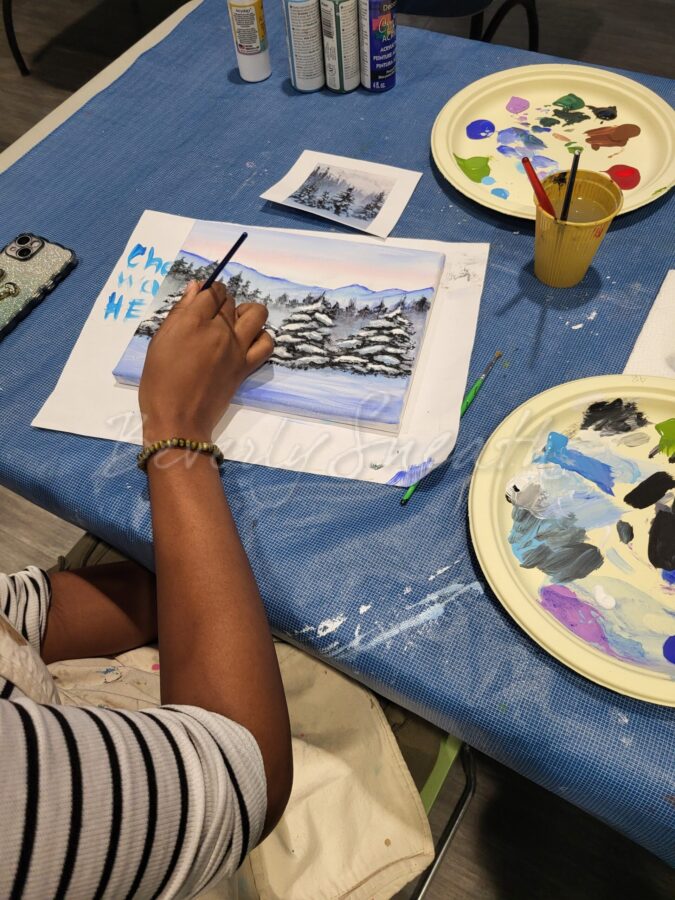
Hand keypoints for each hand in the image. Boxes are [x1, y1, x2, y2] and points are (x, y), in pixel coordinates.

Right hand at [139, 281, 272, 442]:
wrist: (178, 419)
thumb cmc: (159, 383)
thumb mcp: (159, 342)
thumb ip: (179, 312)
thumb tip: (195, 288)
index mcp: (193, 322)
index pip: (211, 290)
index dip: (208, 290)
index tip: (203, 299)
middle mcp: (219, 330)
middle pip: (230, 300)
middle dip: (221, 302)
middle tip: (210, 317)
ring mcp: (237, 348)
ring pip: (257, 313)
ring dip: (247, 312)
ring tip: (235, 323)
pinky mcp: (246, 366)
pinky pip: (267, 343)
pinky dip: (261, 337)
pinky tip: (248, 342)